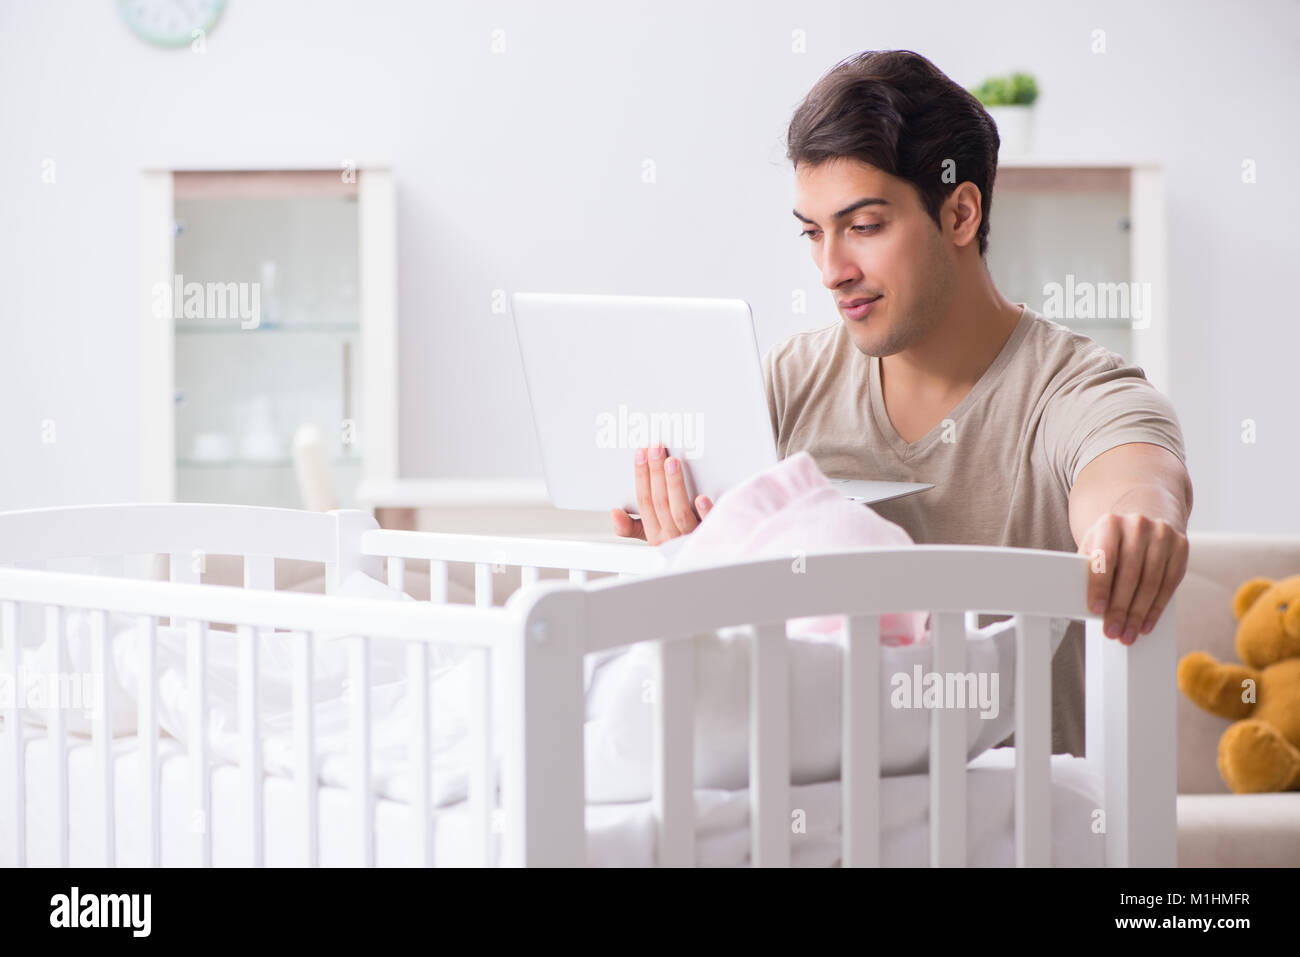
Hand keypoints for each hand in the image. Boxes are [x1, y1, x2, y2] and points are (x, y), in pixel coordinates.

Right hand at [610, 444, 712, 544]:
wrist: (711, 563)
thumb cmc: (681, 545)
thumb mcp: (655, 538)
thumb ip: (632, 527)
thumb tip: (614, 513)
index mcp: (655, 535)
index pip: (644, 502)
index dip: (641, 476)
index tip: (641, 453)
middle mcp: (671, 537)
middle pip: (659, 503)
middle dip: (655, 472)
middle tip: (656, 449)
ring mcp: (691, 537)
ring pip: (679, 512)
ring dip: (674, 485)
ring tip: (672, 462)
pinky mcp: (711, 536)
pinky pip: (707, 525)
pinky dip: (703, 511)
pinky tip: (702, 496)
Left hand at [1077, 513, 1188, 644]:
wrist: (1139, 526)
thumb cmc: (1110, 544)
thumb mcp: (1093, 549)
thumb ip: (1088, 570)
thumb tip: (1082, 604)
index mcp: (1110, 523)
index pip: (1106, 558)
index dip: (1101, 586)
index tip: (1097, 610)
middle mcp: (1138, 525)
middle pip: (1130, 575)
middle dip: (1120, 609)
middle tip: (1113, 631)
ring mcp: (1162, 534)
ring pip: (1151, 583)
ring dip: (1139, 614)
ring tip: (1128, 633)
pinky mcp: (1181, 546)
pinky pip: (1170, 584)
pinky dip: (1156, 608)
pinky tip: (1146, 623)